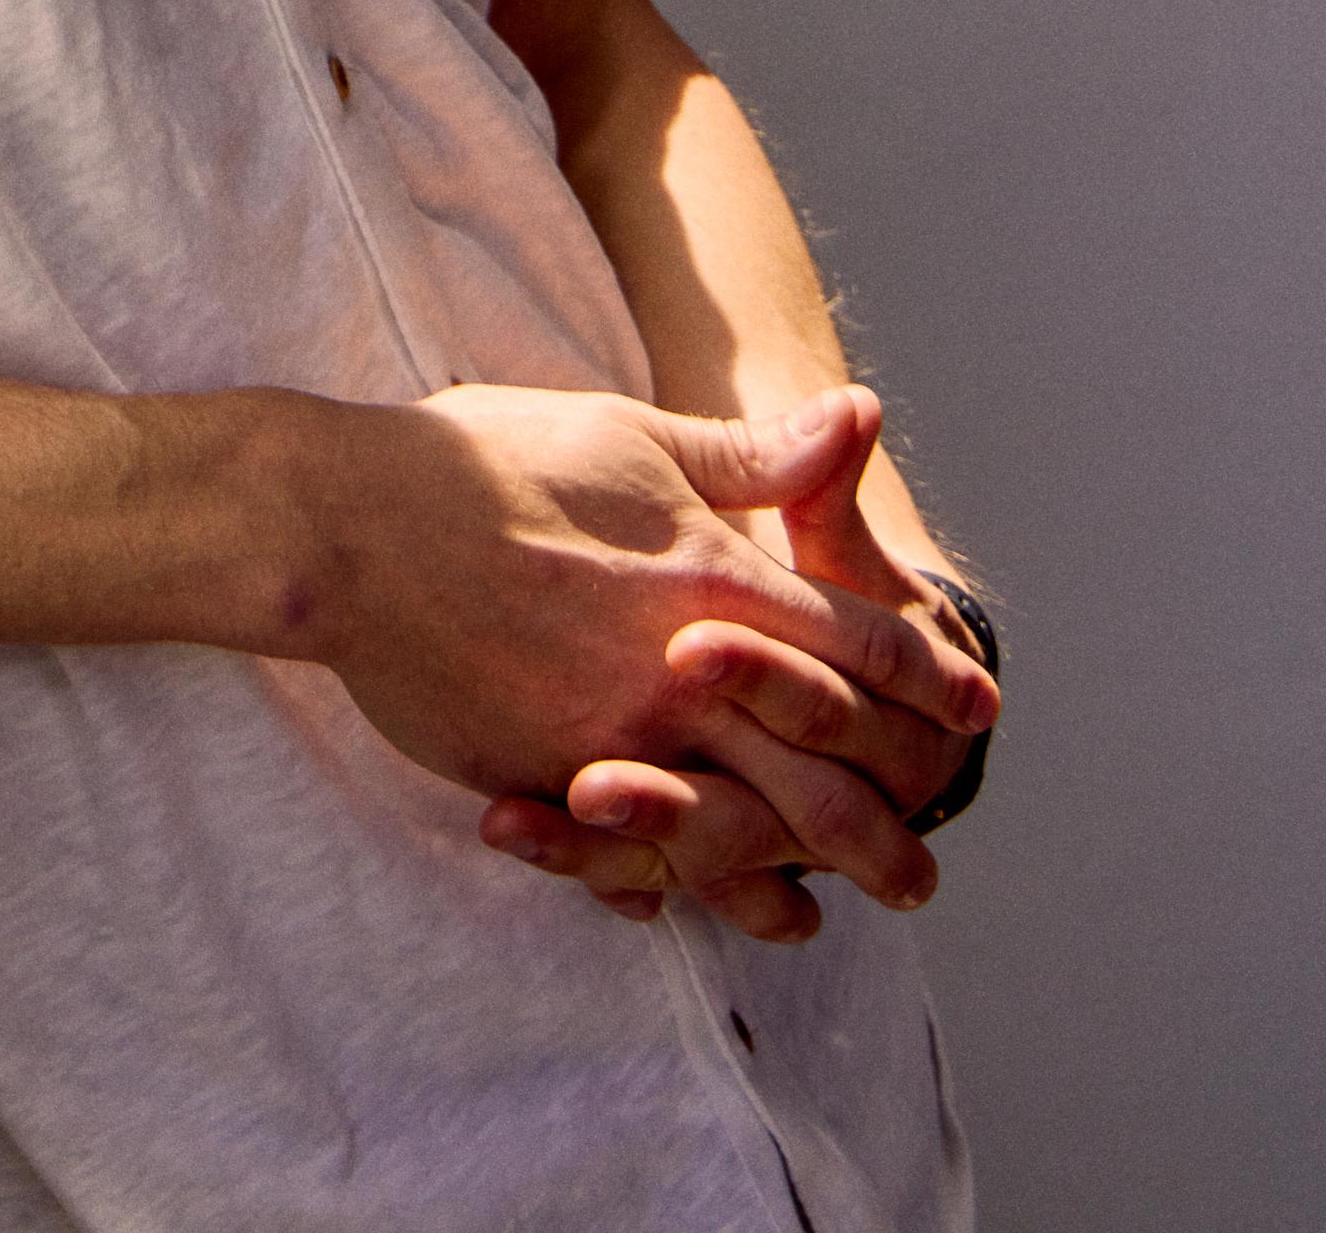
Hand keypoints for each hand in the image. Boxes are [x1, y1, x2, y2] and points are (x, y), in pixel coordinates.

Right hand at [292, 376, 991, 865]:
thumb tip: (858, 413)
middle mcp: (679, 672)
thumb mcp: (630, 437)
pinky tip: (698, 903)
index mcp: (709, 577)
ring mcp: (614, 736)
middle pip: (818, 765)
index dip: (922, 673)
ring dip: (797, 876)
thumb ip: (748, 454)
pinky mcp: (548, 776)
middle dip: (884, 818)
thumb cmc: (488, 462)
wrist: (350, 526)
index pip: (850, 641)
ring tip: (833, 912)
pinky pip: (637, 854)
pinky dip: (680, 888)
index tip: (975, 703)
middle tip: (928, 862)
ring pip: (738, 830)